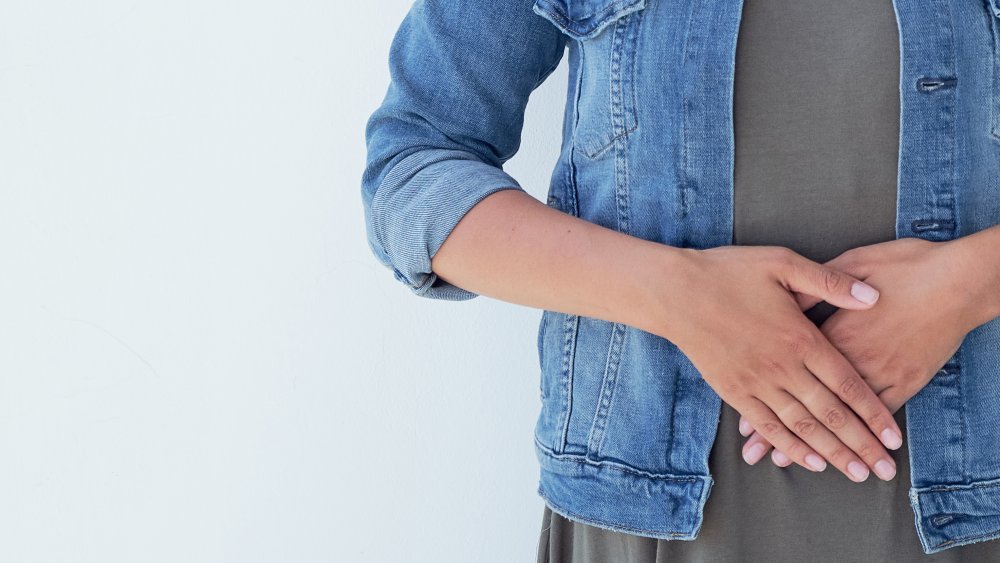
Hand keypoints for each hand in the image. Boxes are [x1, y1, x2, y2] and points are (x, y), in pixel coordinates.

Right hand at [660, 246, 902, 482]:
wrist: (675, 292)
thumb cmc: (728, 272)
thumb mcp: (782, 263)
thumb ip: (830, 282)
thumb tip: (874, 296)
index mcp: (800, 338)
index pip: (848, 384)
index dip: (874, 414)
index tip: (894, 438)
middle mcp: (782, 367)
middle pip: (830, 414)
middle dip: (861, 445)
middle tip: (884, 470)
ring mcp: (756, 383)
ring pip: (802, 427)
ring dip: (831, 453)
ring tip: (857, 473)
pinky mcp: (733, 391)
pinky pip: (767, 426)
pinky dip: (790, 447)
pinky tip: (809, 462)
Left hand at [738, 236, 998, 475]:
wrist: (959, 279)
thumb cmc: (906, 266)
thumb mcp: (853, 263)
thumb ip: (818, 284)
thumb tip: (789, 297)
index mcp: (833, 330)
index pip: (790, 369)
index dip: (766, 393)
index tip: (745, 418)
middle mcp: (852, 357)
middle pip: (809, 399)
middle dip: (779, 428)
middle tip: (756, 454)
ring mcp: (880, 371)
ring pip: (840, 414)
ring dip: (813, 440)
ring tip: (786, 462)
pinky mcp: (905, 380)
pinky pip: (876, 414)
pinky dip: (857, 434)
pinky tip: (843, 451)